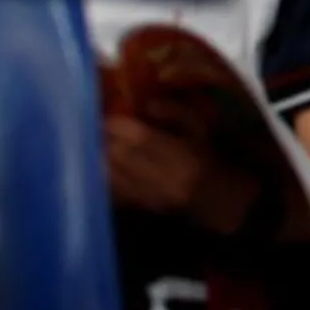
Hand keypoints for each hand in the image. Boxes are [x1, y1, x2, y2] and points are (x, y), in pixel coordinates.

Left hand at [103, 115, 259, 235]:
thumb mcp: (202, 128)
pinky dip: (104, 176)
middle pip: (121, 157)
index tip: (107, 115)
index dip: (119, 126)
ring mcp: (149, 196)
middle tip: (96, 127)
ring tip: (97, 143)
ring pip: (111, 175)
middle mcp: (163, 178)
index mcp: (182, 156)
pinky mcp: (139, 206)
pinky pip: (112, 190)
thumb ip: (176, 113)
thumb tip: (147, 103)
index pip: (141, 139)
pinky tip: (103, 164)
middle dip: (104, 140)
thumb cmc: (208, 156)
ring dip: (101, 157)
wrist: (214, 197)